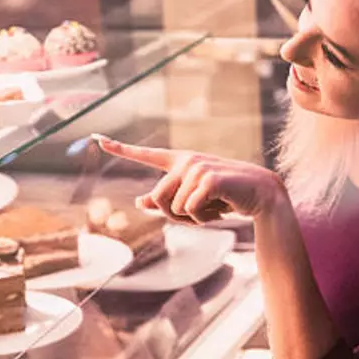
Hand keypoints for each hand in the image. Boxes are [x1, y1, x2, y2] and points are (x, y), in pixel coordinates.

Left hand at [92, 135, 287, 223]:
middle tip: (199, 214)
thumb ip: (167, 200)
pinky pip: (190, 210)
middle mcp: (186, 162)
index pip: (145, 155)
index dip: (120, 148)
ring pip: (172, 209)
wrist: (260, 194)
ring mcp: (197, 168)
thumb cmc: (226, 197)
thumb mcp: (194, 200)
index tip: (98, 138)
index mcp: (180, 163)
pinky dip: (204, 218)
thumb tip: (140, 202)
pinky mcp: (208, 179)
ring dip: (192, 219)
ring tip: (213, 208)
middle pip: (157, 199)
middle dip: (174, 216)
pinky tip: (221, 209)